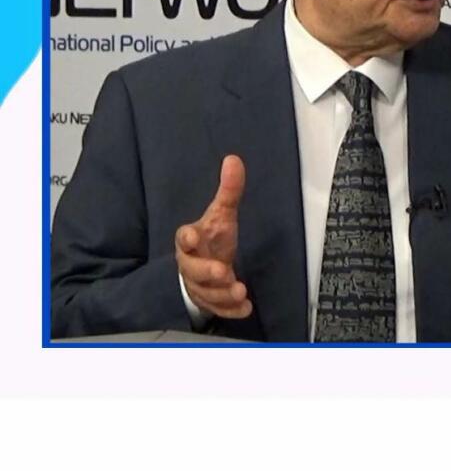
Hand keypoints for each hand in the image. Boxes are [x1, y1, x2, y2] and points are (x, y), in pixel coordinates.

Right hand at [174, 155, 251, 319]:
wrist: (205, 266)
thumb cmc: (212, 238)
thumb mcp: (222, 214)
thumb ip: (228, 191)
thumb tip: (234, 159)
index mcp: (191, 241)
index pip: (184, 238)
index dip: (187, 237)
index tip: (192, 235)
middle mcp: (191, 264)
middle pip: (192, 271)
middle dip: (207, 272)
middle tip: (223, 272)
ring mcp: (199, 285)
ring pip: (205, 293)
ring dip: (222, 294)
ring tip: (240, 291)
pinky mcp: (210, 300)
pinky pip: (217, 309)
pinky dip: (231, 311)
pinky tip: (246, 308)